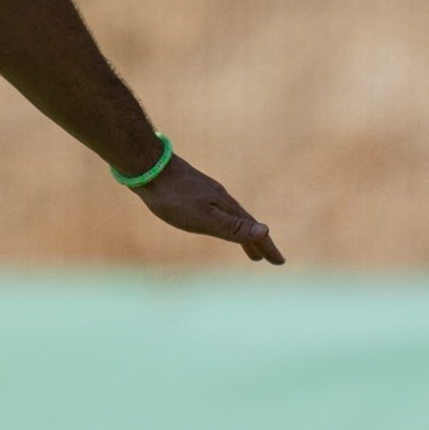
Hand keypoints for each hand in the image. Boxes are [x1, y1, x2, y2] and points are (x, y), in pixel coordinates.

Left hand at [135, 154, 281, 263]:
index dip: (267, 247)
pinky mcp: (193, 191)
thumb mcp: (204, 217)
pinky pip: (217, 211)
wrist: (148, 167)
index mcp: (226, 207)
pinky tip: (215, 220)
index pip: (253, 230)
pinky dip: (225, 222)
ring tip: (246, 246)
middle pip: (245, 224)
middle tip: (267, 259)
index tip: (279, 262)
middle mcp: (221, 199)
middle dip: (258, 242)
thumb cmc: (174, 197)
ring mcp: (207, 194)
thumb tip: (266, 231)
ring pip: (231, 216)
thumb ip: (232, 226)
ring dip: (242, 233)